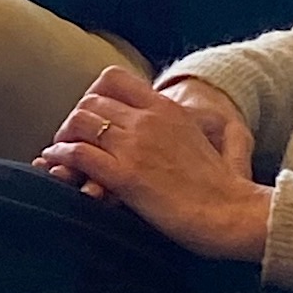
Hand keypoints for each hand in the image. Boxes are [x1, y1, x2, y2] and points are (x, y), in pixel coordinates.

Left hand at [34, 67, 272, 260]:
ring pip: (79, 123)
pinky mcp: (125, 176)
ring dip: (63, 137)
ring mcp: (135, 146)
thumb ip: (187, 127)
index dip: (93, 94)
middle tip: (72, 139)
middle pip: (90, 101)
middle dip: (75, 119)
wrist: (233, 214)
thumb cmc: (222, 186)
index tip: (92, 116)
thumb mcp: (205, 138)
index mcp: (165, 107)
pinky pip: (79, 154)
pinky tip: (59, 166)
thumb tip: (206, 128)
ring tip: (60, 154)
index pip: (112, 78)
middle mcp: (147, 119)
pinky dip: (62, 157)